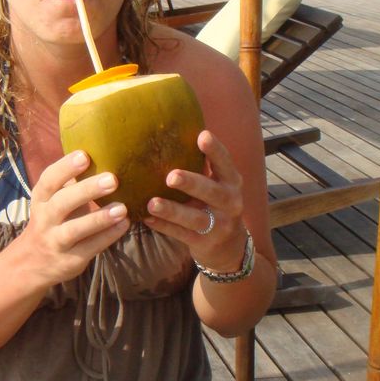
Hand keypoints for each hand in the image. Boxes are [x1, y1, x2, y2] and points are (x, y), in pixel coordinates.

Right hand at [19, 150, 129, 286]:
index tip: (84, 155)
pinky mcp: (70, 260)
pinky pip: (90, 247)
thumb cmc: (52, 221)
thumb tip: (100, 151)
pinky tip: (124, 224)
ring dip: (99, 218)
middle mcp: (45, 219)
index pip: (48, 180)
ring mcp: (56, 241)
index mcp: (41, 199)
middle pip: (61, 203)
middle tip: (112, 179)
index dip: (65, 167)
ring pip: (74, 230)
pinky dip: (107, 236)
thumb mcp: (52, 201)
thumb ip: (70, 182)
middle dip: (86, 190)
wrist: (31, 263)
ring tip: (122, 208)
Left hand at [143, 130, 247, 272]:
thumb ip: (203, 166)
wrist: (229, 248)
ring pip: (195, 218)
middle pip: (212, 191)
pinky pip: (182, 235)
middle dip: (192, 183)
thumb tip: (173, 132)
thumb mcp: (217, 185)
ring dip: (173, 210)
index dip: (215, 150)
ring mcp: (219, 225)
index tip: (202, 135)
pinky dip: (164, 227)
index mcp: (232, 182)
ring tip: (152, 203)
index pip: (226, 163)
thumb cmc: (215, 205)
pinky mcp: (205, 243)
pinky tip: (147, 219)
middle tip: (171, 176)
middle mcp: (230, 202)